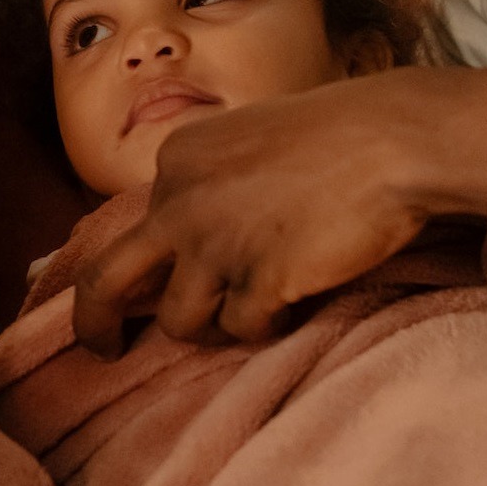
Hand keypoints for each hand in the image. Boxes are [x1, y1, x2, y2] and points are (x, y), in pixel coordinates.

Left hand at [74, 74, 428, 356]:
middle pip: (105, 280)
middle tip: (103, 349)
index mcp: (173, 162)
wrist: (391, 141)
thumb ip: (207, 181)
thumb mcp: (245, 140)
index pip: (133, 226)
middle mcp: (177, 201)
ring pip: (179, 320)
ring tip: (251, 309)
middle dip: (95, 322)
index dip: (151, 260)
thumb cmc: (335, 136)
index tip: (148, 283)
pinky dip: (267, 325)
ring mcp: (213, 244)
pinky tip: (296, 300)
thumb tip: (186, 236)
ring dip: (211, 327)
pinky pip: (243, 329)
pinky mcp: (257, 280)